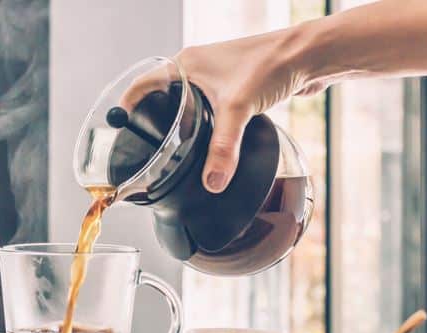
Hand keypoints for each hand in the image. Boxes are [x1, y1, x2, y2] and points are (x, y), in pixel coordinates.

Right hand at [122, 27, 317, 192]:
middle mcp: (197, 69)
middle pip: (162, 97)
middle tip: (146, 146)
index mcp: (185, 64)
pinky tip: (208, 143)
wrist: (309, 55)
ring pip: (187, 104)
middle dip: (153, 121)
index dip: (127, 106)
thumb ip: (222, 150)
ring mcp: (216, 78)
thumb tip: (211, 183)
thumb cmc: (271, 63)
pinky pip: (210, 109)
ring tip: (173, 150)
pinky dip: (204, 126)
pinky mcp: (235, 88)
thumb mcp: (238, 109)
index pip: (143, 85)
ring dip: (181, 124)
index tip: (117, 128)